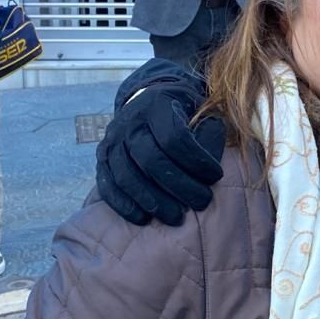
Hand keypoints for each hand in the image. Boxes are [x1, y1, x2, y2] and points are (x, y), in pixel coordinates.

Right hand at [96, 69, 223, 224]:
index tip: (216, 176)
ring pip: (127, 176)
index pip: (174, 138)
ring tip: (177, 217)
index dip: (197, 161)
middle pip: (151, 160)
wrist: (146, 100)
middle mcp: (130, 121)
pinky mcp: (101, 158)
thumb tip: (218, 153)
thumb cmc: (182, 109)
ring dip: (153, 201)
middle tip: (202, 202)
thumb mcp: (199, 106)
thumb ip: (209, 127)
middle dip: (179, 186)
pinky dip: (124, 205)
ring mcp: (112, 140)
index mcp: (156, 105)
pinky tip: (143, 218)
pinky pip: (108, 185)